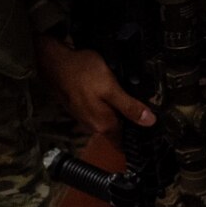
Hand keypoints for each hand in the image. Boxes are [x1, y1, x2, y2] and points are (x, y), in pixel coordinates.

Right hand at [36, 36, 154, 135]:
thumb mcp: (111, 87)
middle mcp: (93, 125)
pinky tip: (108, 91)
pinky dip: (107, 104)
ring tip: (124, 95)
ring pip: (109, 120)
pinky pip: (99, 111)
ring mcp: (85, 117)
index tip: (149, 131)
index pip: (124, 143)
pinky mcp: (81, 108)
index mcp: (104, 125)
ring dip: (118, 111)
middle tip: (142, 107)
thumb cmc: (81, 72)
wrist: (56, 63)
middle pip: (118, 130)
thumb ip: (130, 107)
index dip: (138, 137)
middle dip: (130, 121)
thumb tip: (149, 121)